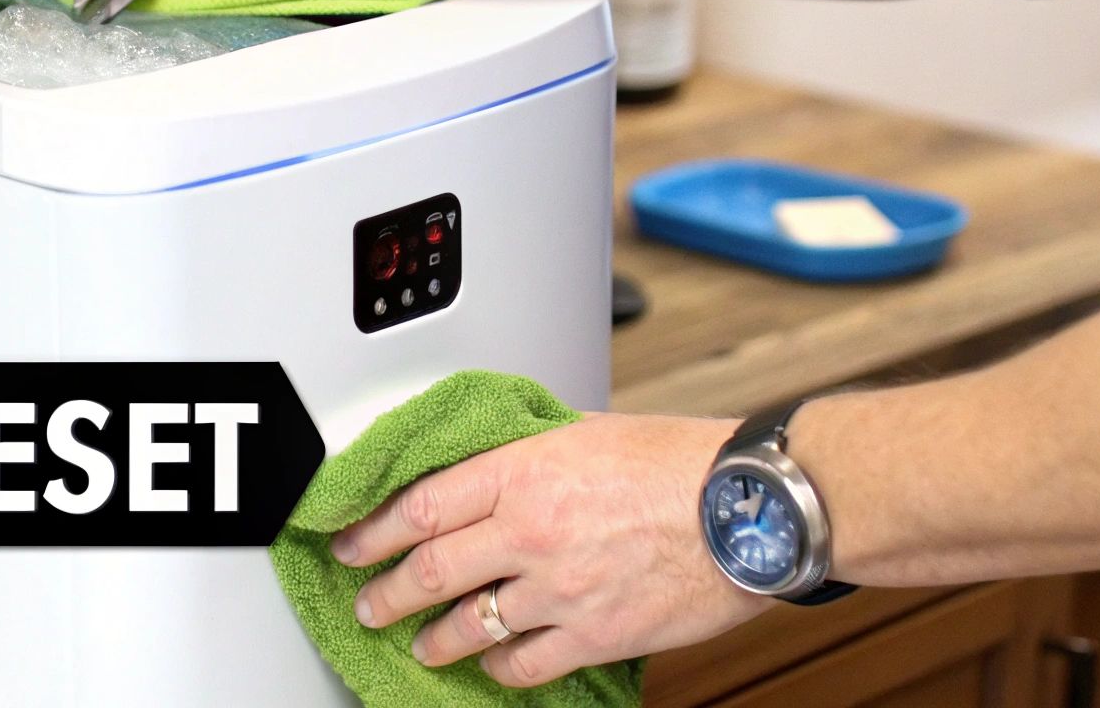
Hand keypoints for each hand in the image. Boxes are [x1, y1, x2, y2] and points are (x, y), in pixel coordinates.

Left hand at [332, 413, 770, 686]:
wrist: (750, 508)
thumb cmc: (682, 461)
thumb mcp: (587, 431)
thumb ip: (530, 451)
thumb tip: (494, 459)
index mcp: (521, 471)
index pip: (419, 506)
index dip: (371, 530)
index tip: (349, 542)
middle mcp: (529, 531)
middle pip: (428, 571)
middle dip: (384, 594)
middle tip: (365, 603)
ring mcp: (558, 589)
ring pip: (468, 625)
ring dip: (433, 639)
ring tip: (419, 644)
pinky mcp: (593, 634)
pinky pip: (524, 664)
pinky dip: (498, 669)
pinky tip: (490, 667)